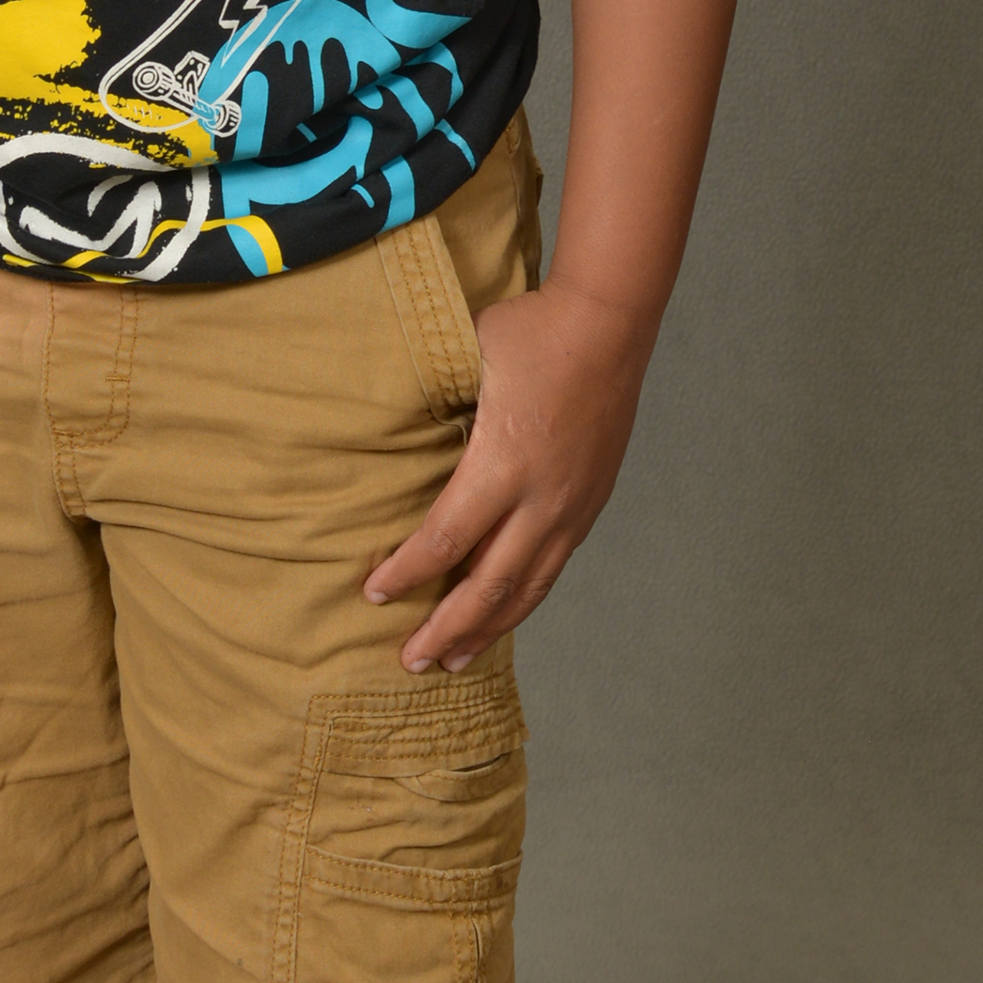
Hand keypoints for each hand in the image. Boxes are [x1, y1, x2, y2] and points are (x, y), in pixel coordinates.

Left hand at [364, 274, 659, 670]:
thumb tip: (392, 430)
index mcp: (502, 463)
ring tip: (455, 661)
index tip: (374, 593)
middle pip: (489, 585)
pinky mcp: (590, 503)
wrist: (608, 321)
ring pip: (528, 587)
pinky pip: (553, 566)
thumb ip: (437, 407)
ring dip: (488, 628)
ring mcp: (572, 505)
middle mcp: (542, 498)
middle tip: (410, 661)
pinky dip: (524, 598)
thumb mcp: (467, 363)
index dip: (407, 573)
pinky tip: (504, 612)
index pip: (446, 539)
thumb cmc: (530, 331)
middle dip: (446, 628)